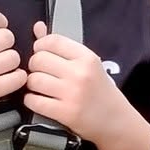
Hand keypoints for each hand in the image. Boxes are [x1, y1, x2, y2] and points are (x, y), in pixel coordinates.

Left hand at [24, 21, 124, 142]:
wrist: (116, 121)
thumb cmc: (102, 92)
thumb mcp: (89, 65)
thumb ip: (62, 47)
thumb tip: (38, 28)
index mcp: (87, 58)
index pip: (51, 41)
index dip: (40, 46)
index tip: (43, 54)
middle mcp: (80, 74)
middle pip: (38, 60)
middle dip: (35, 67)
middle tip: (43, 74)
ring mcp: (72, 94)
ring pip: (33, 80)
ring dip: (33, 85)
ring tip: (43, 89)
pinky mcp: (64, 113)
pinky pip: (33, 101)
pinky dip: (32, 101)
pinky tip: (42, 101)